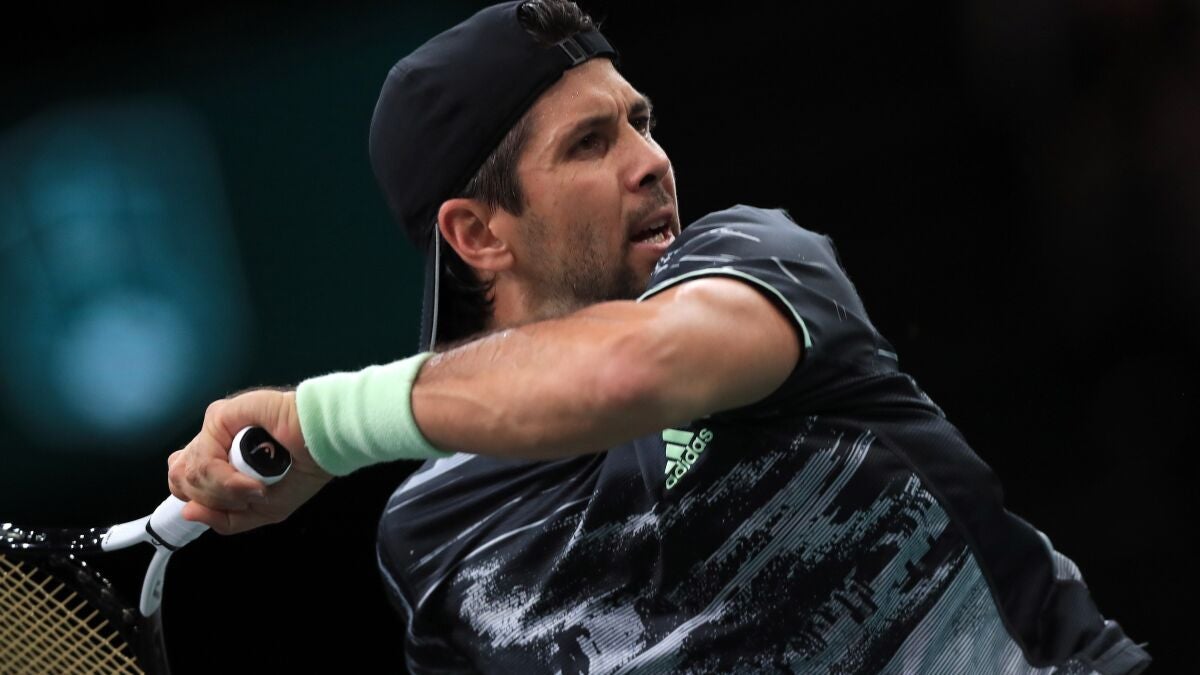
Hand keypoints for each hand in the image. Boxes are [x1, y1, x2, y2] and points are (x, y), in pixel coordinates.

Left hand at [167, 389, 332, 533]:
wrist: (323, 445)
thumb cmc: (302, 470)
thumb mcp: (263, 511)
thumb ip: (225, 519)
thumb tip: (189, 512)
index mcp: (220, 457)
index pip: (182, 481)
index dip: (197, 498)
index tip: (228, 505)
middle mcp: (214, 442)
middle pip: (181, 478)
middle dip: (212, 499)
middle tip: (246, 497)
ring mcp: (217, 429)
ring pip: (191, 472)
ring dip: (224, 491)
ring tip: (255, 488)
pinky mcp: (221, 416)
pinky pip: (205, 459)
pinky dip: (226, 480)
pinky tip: (253, 482)